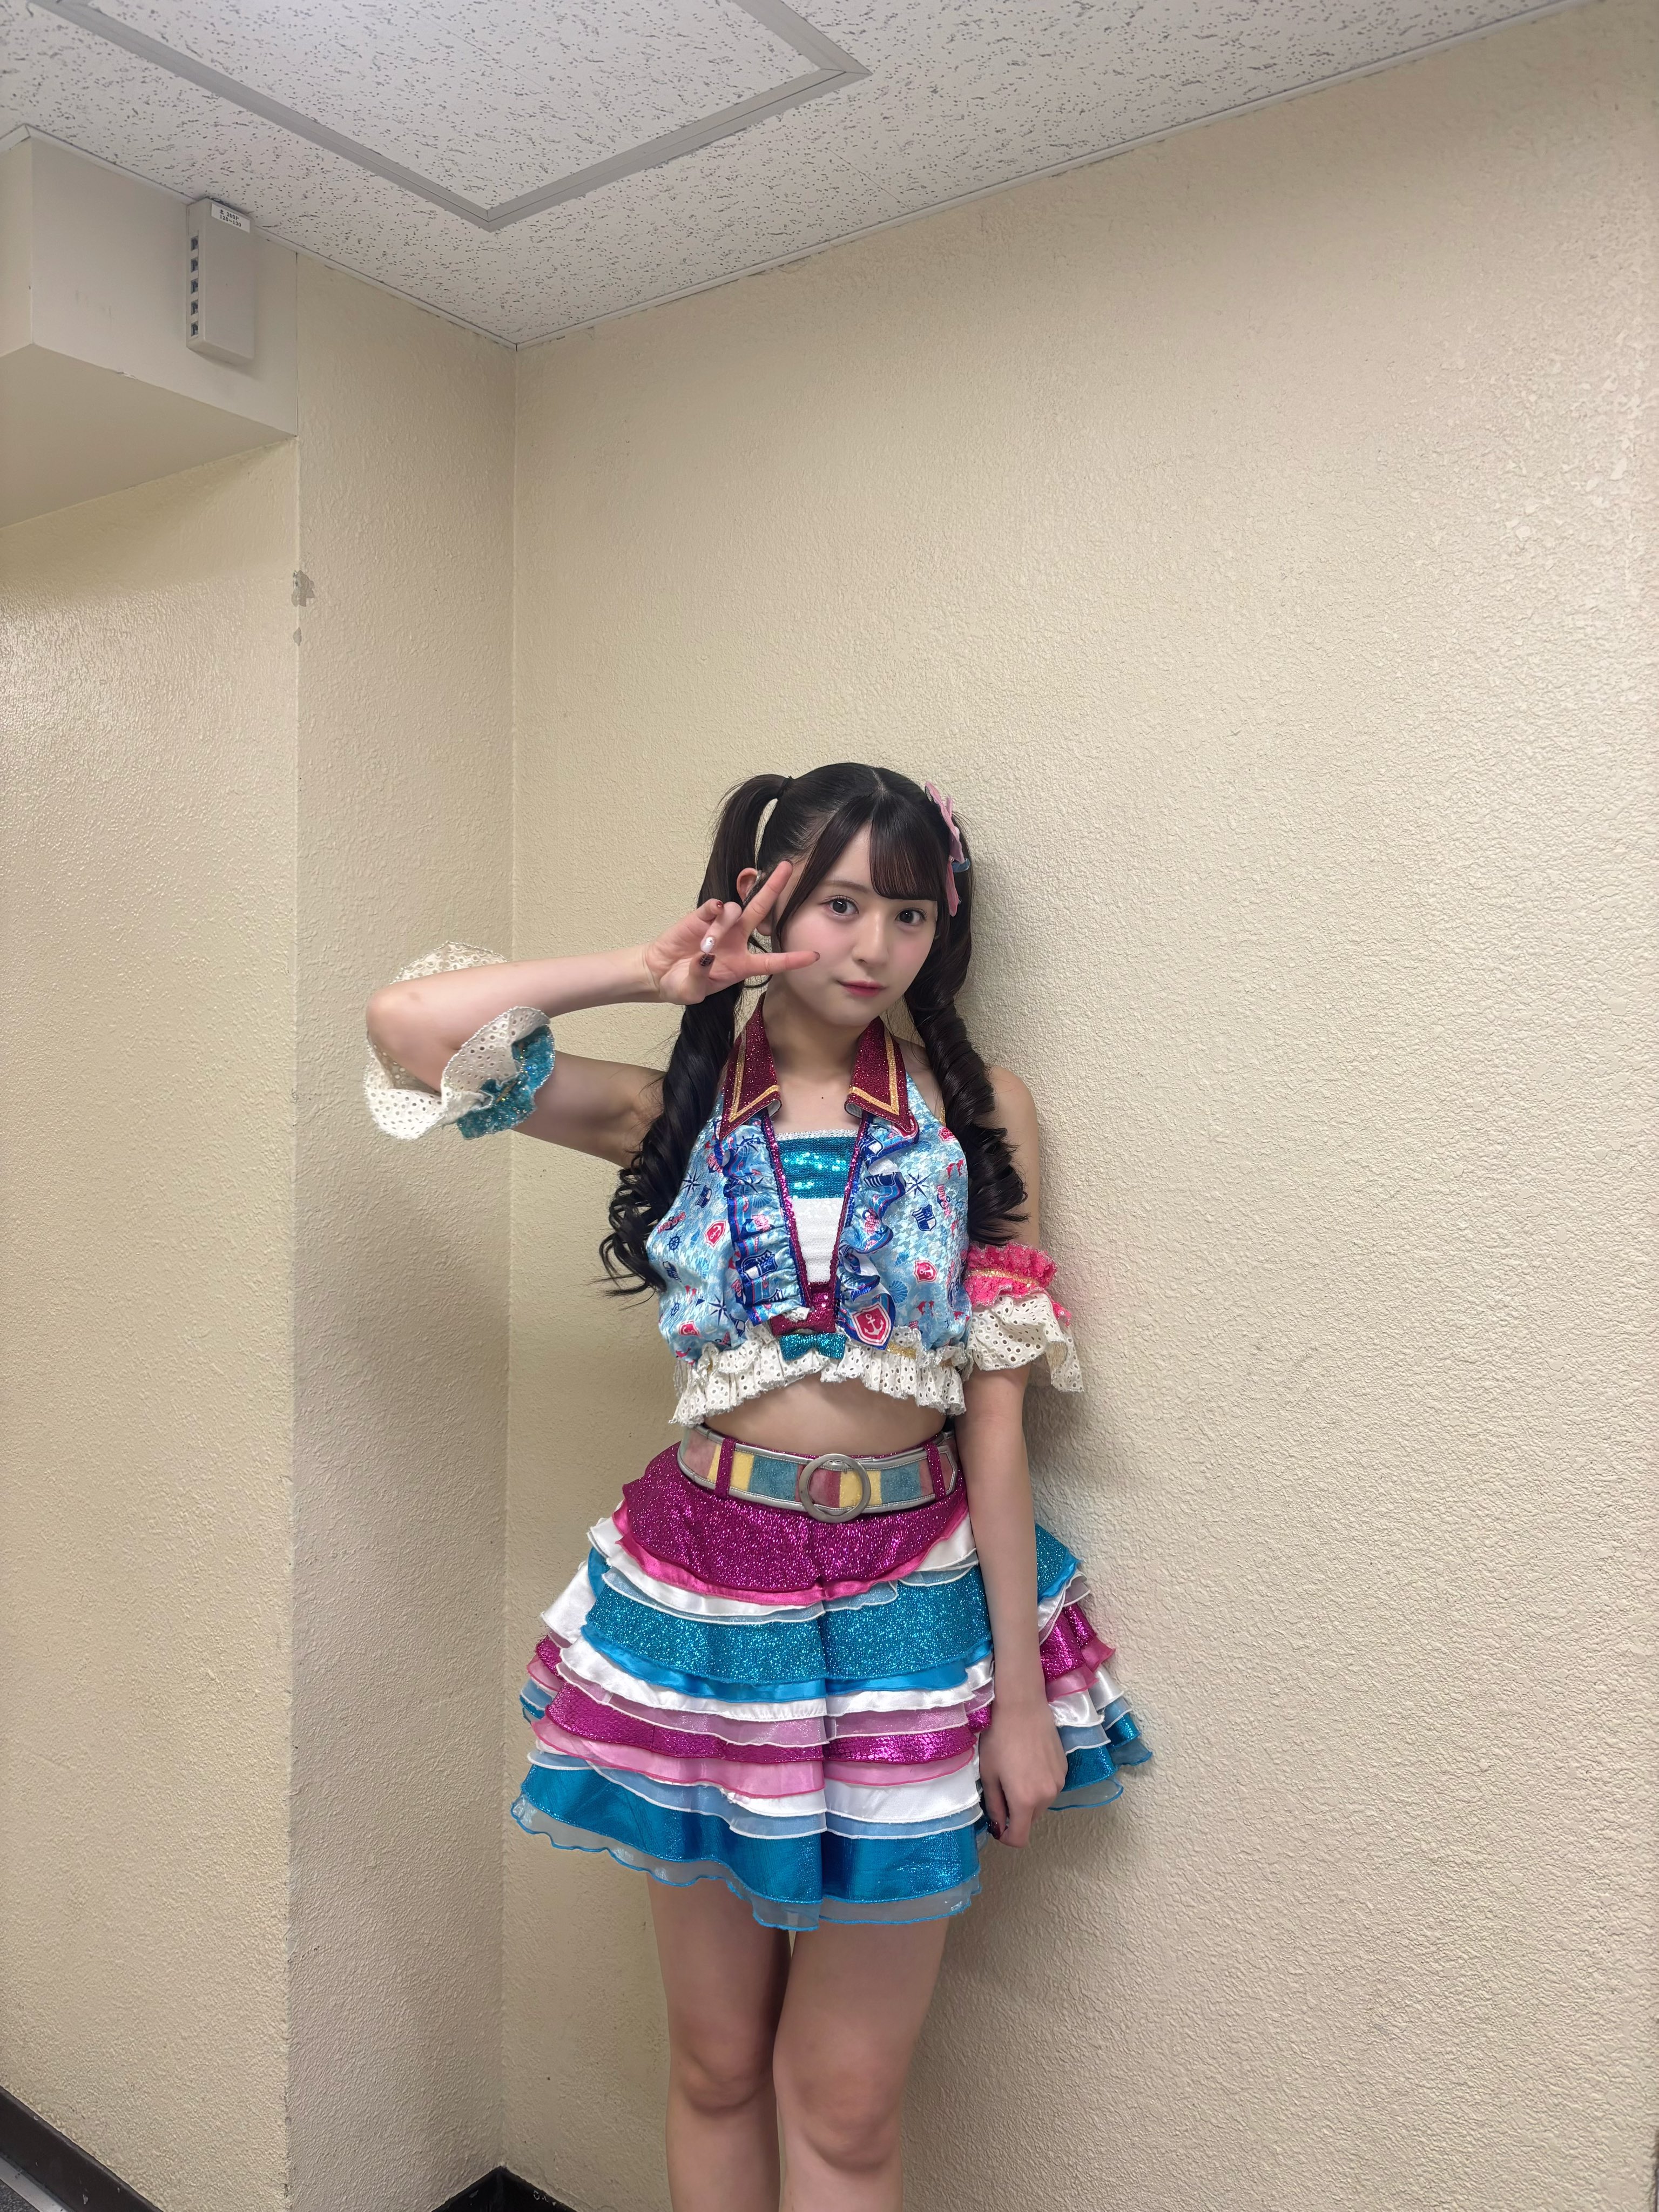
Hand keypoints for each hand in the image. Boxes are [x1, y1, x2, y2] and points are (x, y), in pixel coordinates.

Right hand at [640, 860, 818, 1005]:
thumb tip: (705, 956)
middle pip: (761, 912)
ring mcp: (720, 926)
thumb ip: (699, 977)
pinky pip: (714, 906)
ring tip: (704, 946)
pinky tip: (712, 912)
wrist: (659, 972)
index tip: (815, 955)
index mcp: (742, 965)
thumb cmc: (681, 985)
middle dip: (774, 888)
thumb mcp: (690, 992)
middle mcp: (736, 941)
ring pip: (735, 911)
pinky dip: (715, 908)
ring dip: (722, 926)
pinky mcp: (701, 916)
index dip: (793, 960)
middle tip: (787, 867)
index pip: (773, 962)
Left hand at [977, 1696, 1068, 1847]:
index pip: (1019, 1838)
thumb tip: (998, 1825)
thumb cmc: (999, 1738)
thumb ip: (994, 1805)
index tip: (997, 1824)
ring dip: (1028, 1798)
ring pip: (1041, 1803)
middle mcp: (1046, 1796)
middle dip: (1015, 1813)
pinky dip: (1039, 1783)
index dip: (1006, 1836)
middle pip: (1029, 1820)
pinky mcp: (1064, 1768)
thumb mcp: (988, 1774)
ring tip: (1016, 1770)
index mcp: (1024, 1801)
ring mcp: (1059, 1782)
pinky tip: (1029, 1761)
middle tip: (1002, 1788)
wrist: (1021, 1706)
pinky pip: (1050, 1786)